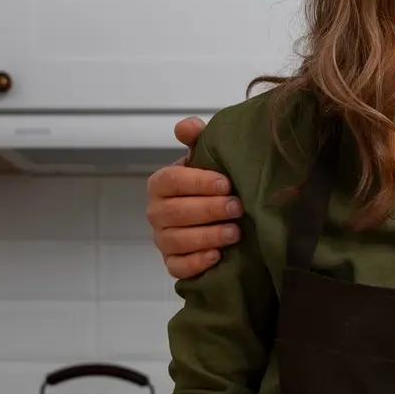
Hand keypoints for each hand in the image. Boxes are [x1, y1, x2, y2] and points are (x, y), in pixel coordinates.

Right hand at [147, 116, 243, 279]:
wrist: (217, 215)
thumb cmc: (210, 185)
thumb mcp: (205, 158)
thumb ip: (196, 139)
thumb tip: (186, 126)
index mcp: (161, 184)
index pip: (172, 181)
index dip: (198, 182)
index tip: (226, 183)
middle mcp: (156, 212)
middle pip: (176, 212)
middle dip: (209, 210)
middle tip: (237, 207)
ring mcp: (162, 239)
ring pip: (177, 241)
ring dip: (208, 237)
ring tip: (235, 232)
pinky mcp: (172, 263)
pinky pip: (178, 267)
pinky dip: (197, 263)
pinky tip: (217, 256)